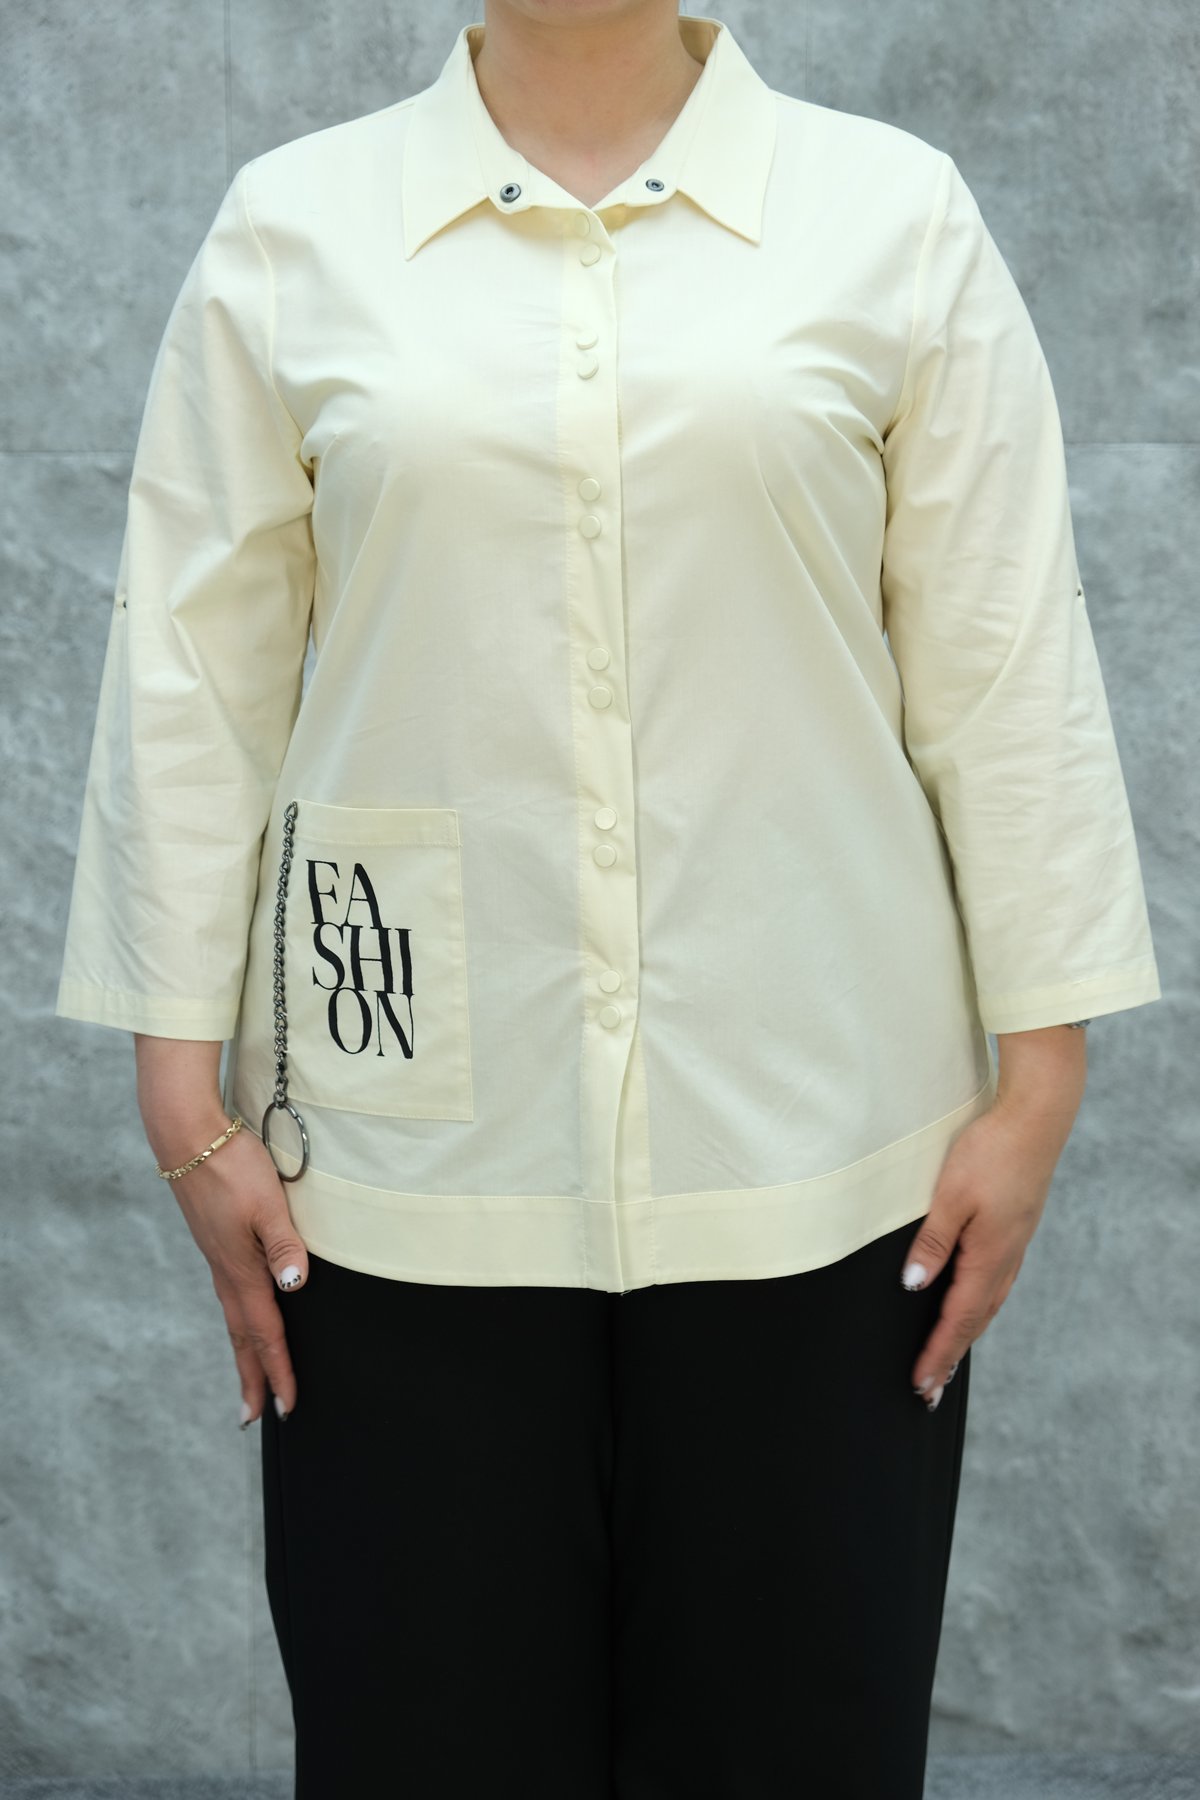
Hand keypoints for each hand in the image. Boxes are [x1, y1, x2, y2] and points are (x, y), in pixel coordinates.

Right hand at [164, 1121, 311, 1425]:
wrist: (187, 1137)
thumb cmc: (232, 1166)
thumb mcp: (268, 1204)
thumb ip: (284, 1245)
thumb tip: (294, 1288)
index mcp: (241, 1270)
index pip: (265, 1333)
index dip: (278, 1371)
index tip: (287, 1407)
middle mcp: (226, 1272)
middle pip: (242, 1338)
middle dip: (253, 1377)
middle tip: (256, 1417)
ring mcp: (217, 1258)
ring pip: (233, 1318)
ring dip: (243, 1353)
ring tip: (249, 1379)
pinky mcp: (214, 1242)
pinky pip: (228, 1295)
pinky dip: (237, 1321)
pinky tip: (242, 1315)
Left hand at [898, 1090, 1077, 1408]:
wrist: (1036, 1118)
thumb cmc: (990, 1152)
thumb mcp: (950, 1195)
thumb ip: (932, 1242)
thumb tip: (914, 1287)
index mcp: (989, 1256)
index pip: (958, 1319)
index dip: (938, 1354)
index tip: (921, 1385)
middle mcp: (1006, 1258)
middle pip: (976, 1321)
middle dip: (951, 1356)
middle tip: (929, 1391)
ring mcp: (1014, 1245)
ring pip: (988, 1303)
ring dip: (965, 1334)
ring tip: (947, 1360)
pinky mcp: (1014, 1230)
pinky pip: (995, 1282)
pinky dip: (978, 1307)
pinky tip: (971, 1304)